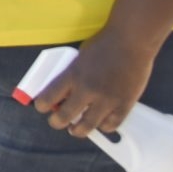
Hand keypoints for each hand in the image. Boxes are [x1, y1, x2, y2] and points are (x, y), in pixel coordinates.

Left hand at [34, 31, 154, 136]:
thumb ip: (71, 76)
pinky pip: (111, 125)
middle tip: (58, 122)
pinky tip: (100, 123)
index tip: (42, 107)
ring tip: (77, 129)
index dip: (41, 106)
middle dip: (57, 122)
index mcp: (72, 75)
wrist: (131, 41)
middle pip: (64, 117)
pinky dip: (103, 127)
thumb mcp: (78, 58)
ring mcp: (107, 100)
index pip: (47, 98)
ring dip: (79, 130)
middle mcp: (87, 90)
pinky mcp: (124, 105)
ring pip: (87, 126)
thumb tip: (63, 94)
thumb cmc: (103, 45)